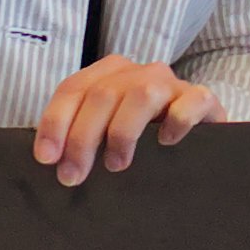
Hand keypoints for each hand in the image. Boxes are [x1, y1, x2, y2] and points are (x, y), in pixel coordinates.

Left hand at [34, 54, 221, 183]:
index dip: (55, 122)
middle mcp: (139, 73)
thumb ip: (81, 137)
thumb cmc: (143, 142)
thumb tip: (49, 161)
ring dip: (122, 132)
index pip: (73, 89)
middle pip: (101, 95)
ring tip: (116, 165)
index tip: (46, 158)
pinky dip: (177, 120)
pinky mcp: (203, 99)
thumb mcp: (106, 135)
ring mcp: (172, 84)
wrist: (199, 142)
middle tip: (73, 177)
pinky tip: (167, 143)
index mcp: (110, 75)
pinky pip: (191, 101)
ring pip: (141, 94)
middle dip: (81, 138)